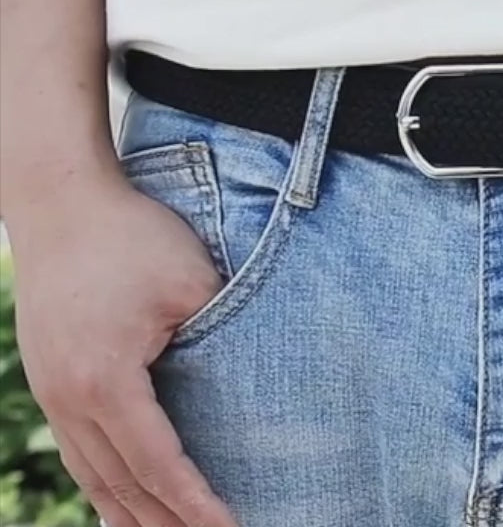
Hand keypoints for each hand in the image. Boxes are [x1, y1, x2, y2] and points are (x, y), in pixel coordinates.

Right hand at [9, 175, 237, 526]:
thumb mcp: (193, 282)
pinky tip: (123, 504)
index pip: (158, 464)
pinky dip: (103, 486)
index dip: (195, 503)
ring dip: (131, 515)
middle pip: (120, 485)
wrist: (59, 201)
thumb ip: (225, 331)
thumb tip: (261, 372)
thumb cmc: (131, 237)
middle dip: (165, 523)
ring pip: (92, 476)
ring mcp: (50, 392)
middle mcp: (69, 398)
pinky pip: (77, 451)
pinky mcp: (48, 380)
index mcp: (105, 381)